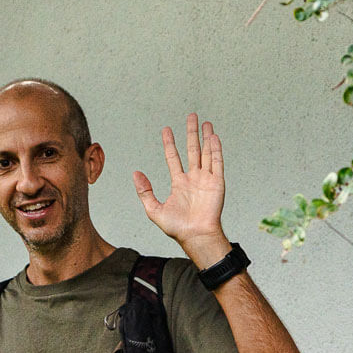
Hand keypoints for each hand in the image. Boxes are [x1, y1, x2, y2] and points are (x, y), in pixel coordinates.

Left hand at [133, 114, 228, 258]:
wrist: (196, 235)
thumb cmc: (177, 227)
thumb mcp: (154, 210)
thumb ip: (144, 191)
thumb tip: (136, 173)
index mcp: (179, 183)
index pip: (173, 158)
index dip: (169, 144)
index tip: (166, 130)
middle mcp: (193, 178)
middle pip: (192, 150)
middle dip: (191, 133)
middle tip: (191, 117)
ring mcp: (206, 179)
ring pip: (206, 153)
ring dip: (205, 137)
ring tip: (205, 123)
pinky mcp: (217, 183)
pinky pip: (217, 162)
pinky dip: (215, 149)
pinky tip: (213, 137)